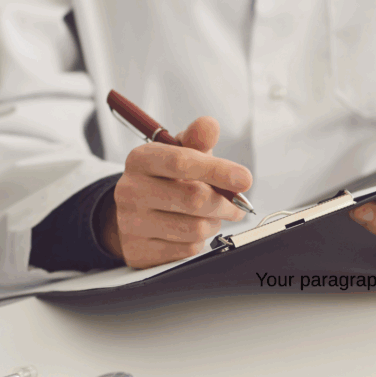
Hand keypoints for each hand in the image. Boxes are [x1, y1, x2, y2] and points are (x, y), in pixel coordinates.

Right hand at [98, 116, 252, 268]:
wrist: (134, 212)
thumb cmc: (165, 179)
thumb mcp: (179, 153)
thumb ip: (197, 140)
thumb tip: (209, 125)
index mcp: (141, 160)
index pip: (182, 163)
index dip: (218, 171)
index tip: (244, 179)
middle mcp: (131, 190)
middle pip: (194, 199)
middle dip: (225, 204)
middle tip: (237, 205)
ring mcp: (131, 223)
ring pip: (194, 229)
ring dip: (214, 223)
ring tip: (211, 216)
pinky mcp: (139, 251)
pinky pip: (187, 250)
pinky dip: (199, 241)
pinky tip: (192, 231)